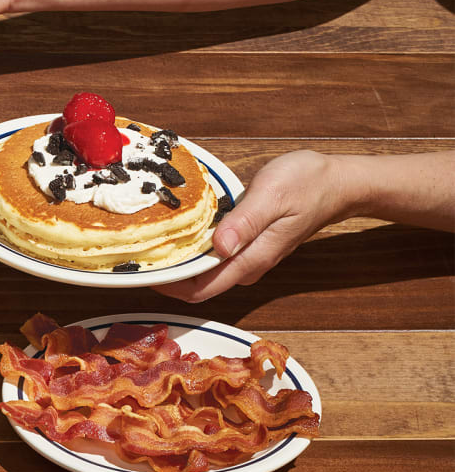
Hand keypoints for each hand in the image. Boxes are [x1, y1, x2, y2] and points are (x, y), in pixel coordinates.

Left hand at [154, 151, 352, 301]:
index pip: (199, 289)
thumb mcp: (272, 196)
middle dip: (165, 275)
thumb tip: (220, 247)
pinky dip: (191, 248)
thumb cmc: (306, 184)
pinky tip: (175, 231)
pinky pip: (210, 256)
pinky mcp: (245, 245)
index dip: (167, 285)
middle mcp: (246, 265)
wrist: (336, 183)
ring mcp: (246, 256)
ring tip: (148, 240)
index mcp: (250, 259)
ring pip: (202, 271)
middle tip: (135, 251)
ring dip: (176, 261)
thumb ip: (245, 223)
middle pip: (196, 284)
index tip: (141, 269)